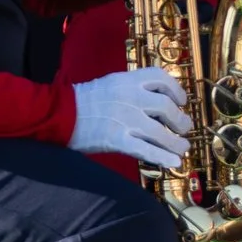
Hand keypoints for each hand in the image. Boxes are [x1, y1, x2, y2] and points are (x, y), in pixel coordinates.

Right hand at [68, 66, 191, 167]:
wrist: (58, 114)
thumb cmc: (81, 100)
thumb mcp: (108, 84)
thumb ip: (131, 89)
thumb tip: (155, 99)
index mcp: (127, 80)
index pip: (160, 78)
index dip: (176, 89)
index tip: (181, 100)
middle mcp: (130, 97)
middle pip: (167, 107)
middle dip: (180, 120)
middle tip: (183, 128)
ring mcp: (125, 119)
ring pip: (161, 132)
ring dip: (176, 143)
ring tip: (181, 148)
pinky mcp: (117, 140)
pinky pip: (146, 150)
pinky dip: (162, 157)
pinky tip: (173, 163)